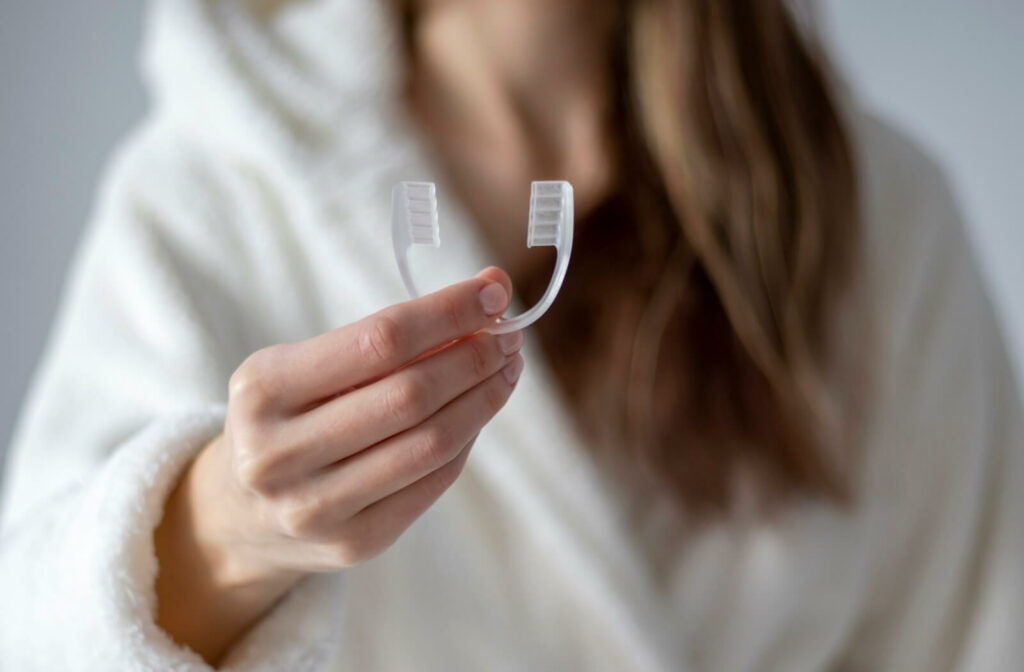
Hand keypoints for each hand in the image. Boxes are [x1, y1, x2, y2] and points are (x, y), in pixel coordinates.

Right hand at [154, 268, 523, 661]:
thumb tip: (487, 292)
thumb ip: (384, 334)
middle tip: (507, 334)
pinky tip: (478, 412)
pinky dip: (467, 440)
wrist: (239, 514)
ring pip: (431, 443)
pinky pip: (433, 482)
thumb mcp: (303, 366)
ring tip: (505, 369)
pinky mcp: (352, 544)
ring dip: (483, 399)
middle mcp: (280, 453)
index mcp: (264, 388)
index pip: (379, 340)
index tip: (492, 294)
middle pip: (411, 394)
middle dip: (475, 356)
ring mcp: (314, 507)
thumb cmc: (288, 417)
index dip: (447, 313)